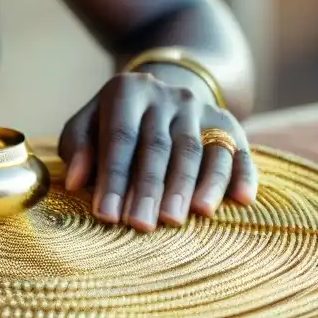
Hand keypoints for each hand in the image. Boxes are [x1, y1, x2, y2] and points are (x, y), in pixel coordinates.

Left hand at [58, 72, 256, 231]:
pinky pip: (238, 150)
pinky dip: (242, 175)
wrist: (161, 92)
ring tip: (179, 218)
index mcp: (127, 91)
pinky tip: (241, 201)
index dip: (114, 178)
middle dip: (150, 189)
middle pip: (159, 146)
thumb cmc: (114, 122)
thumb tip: (74, 181)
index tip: (107, 215)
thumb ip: (78, 148)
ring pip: (197, 149)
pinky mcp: (228, 122)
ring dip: (190, 187)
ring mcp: (199, 108)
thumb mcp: (88, 125)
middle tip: (142, 225)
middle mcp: (166, 96)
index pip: (120, 138)